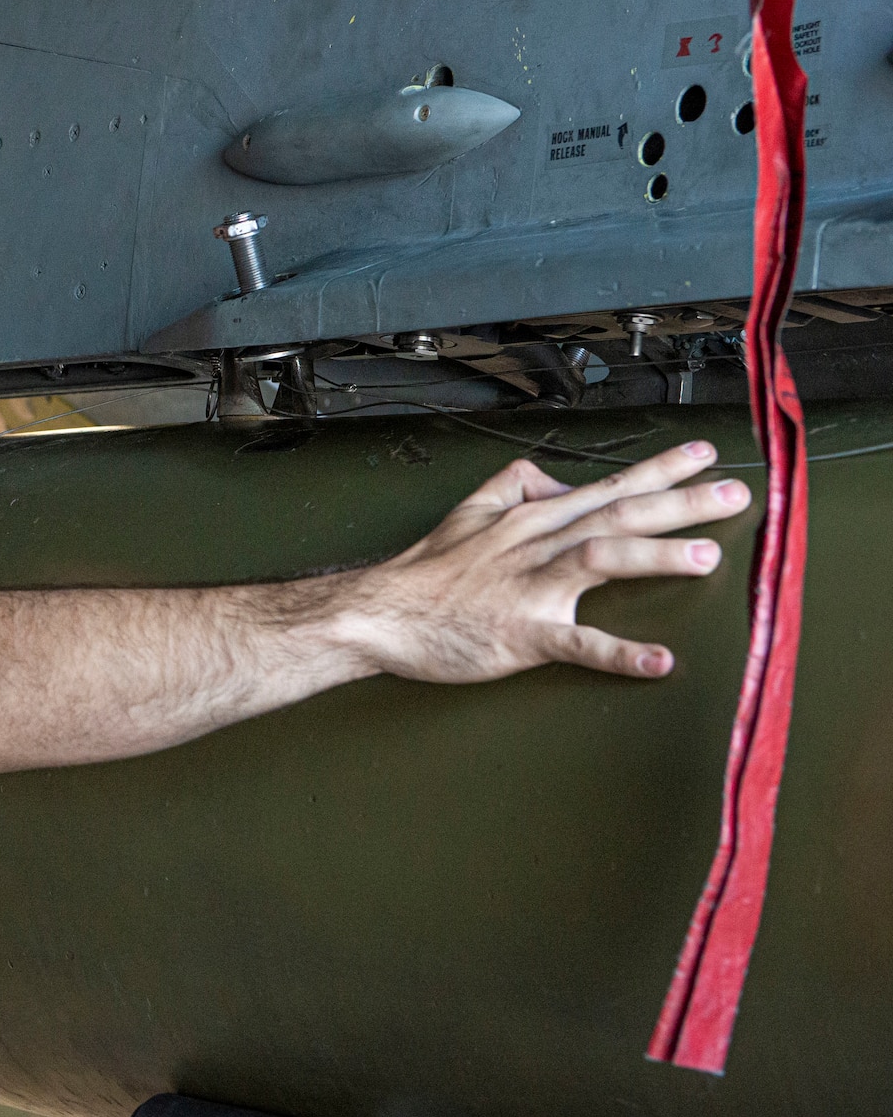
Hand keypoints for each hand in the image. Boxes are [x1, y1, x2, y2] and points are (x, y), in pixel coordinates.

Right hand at [345, 441, 751, 682]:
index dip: (659, 469)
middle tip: (735, 495)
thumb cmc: (426, 572)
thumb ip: (515, 486)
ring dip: (656, 557)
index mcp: (531, 519)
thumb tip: (553, 476)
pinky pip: (573, 642)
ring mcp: (528, 589)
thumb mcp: (469, 512)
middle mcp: (536, 546)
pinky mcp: (518, 634)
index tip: (705, 455)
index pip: (606, 486)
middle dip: (682, 502)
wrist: (382, 613)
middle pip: (618, 514)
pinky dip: (617, 652)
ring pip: (600, 560)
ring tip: (706, 558)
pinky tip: (656, 661)